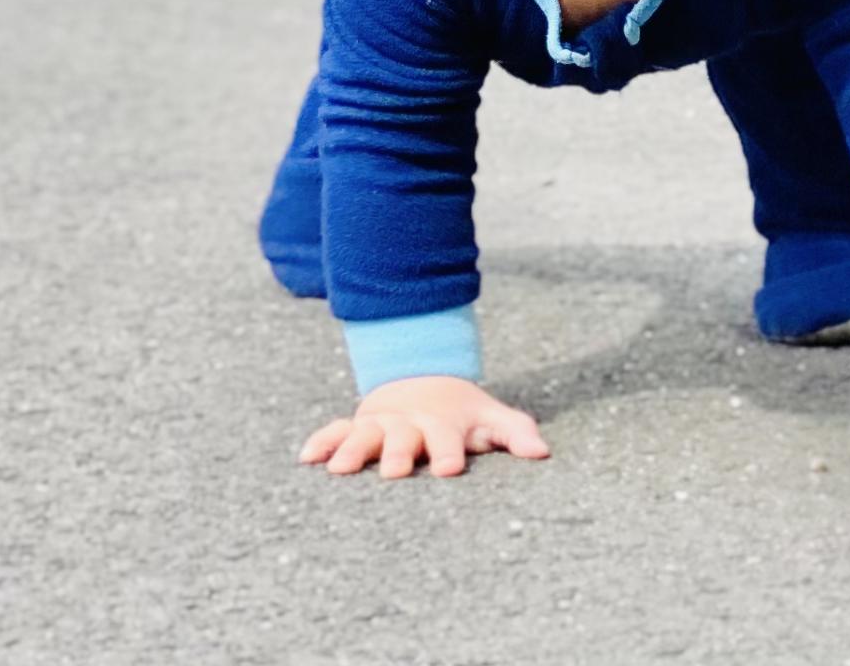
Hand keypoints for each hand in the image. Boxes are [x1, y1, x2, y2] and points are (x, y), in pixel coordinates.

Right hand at [299, 375, 550, 478]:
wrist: (425, 378)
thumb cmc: (461, 414)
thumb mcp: (490, 417)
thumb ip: (515, 433)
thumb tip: (543, 452)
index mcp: (443, 423)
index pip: (448, 437)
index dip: (449, 451)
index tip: (449, 468)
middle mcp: (410, 423)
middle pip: (403, 438)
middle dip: (398, 453)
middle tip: (394, 472)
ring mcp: (381, 423)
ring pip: (365, 435)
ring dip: (353, 450)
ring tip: (341, 469)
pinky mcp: (358, 425)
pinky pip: (335, 431)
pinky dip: (322, 441)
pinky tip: (306, 458)